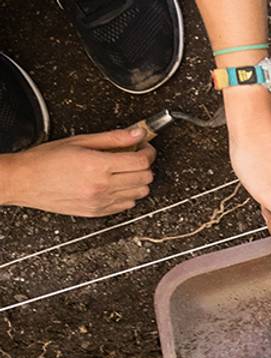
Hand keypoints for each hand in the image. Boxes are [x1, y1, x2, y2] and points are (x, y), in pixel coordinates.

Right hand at [0, 129, 154, 216]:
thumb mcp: (80, 142)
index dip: (147, 151)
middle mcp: (102, 186)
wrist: (23, 181)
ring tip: (124, 171)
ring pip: (140, 193)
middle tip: (135, 156)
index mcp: (98, 166)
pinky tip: (115, 185)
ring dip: (138, 181)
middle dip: (144, 165)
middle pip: (145, 178)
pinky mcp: (96, 212)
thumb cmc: (45, 161)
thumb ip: (113, 138)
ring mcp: (100, 202)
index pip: (142, 161)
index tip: (144, 147)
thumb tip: (137, 133)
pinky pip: (127, 206)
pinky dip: (127, 195)